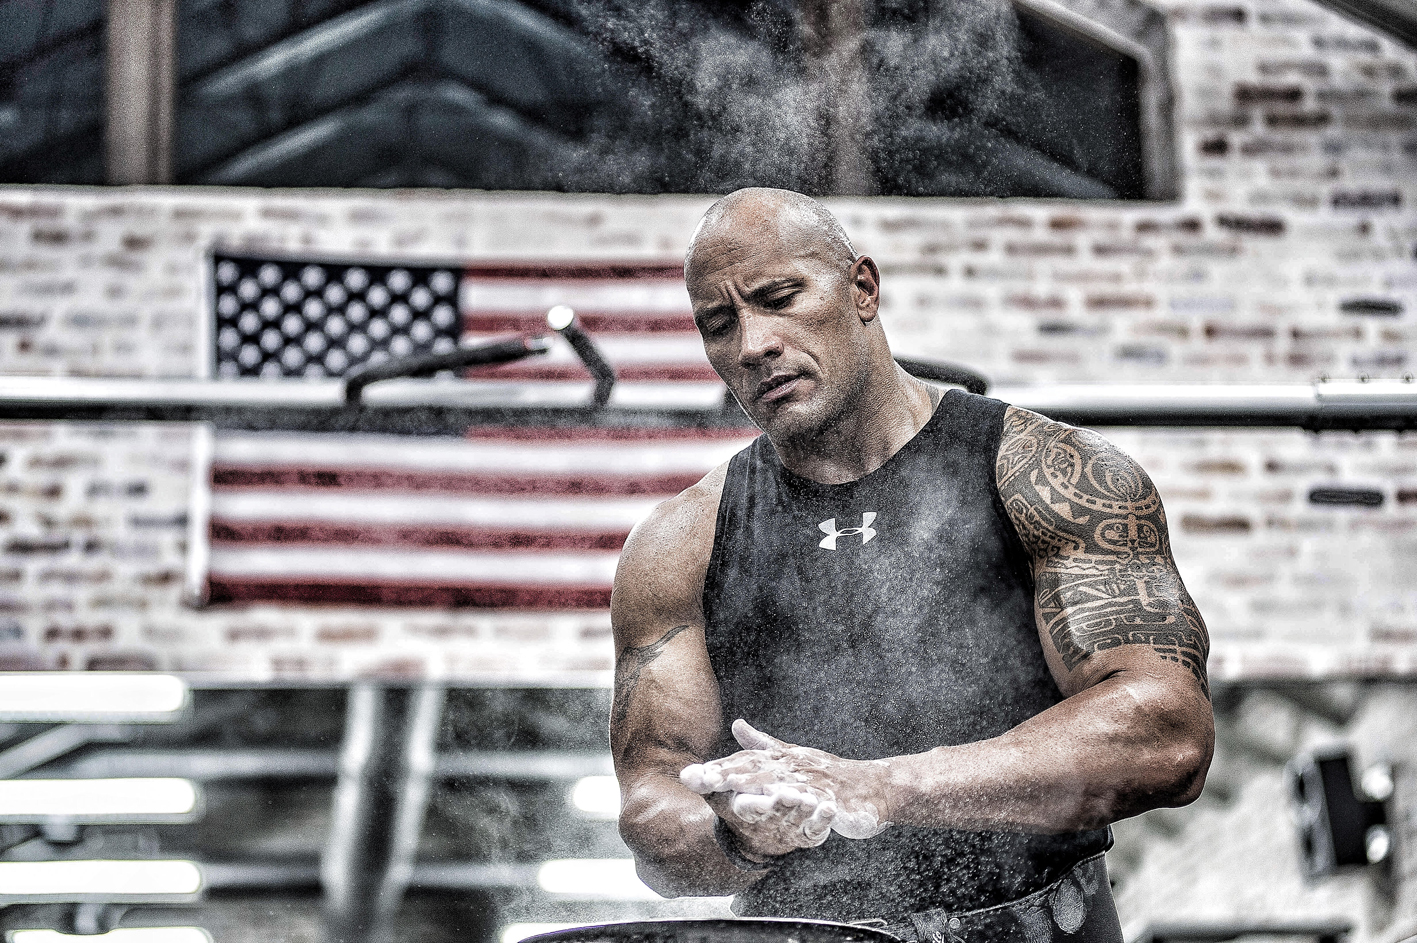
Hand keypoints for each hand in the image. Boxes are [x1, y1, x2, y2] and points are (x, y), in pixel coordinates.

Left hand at [681, 720, 893, 847]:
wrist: (875, 787)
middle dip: (729, 775)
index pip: (745, 763)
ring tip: (736, 791)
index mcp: (784, 760)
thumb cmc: (830, 774)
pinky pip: (817, 804)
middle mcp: (796, 768)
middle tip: (703, 780)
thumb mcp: (793, 756)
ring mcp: (815, 783)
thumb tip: (737, 724)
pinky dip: (803, 804)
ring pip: (785, 785)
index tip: (689, 775)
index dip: (718, 769)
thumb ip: (763, 743)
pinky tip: (790, 805)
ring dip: (761, 786)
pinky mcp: (835, 801)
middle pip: (758, 771)